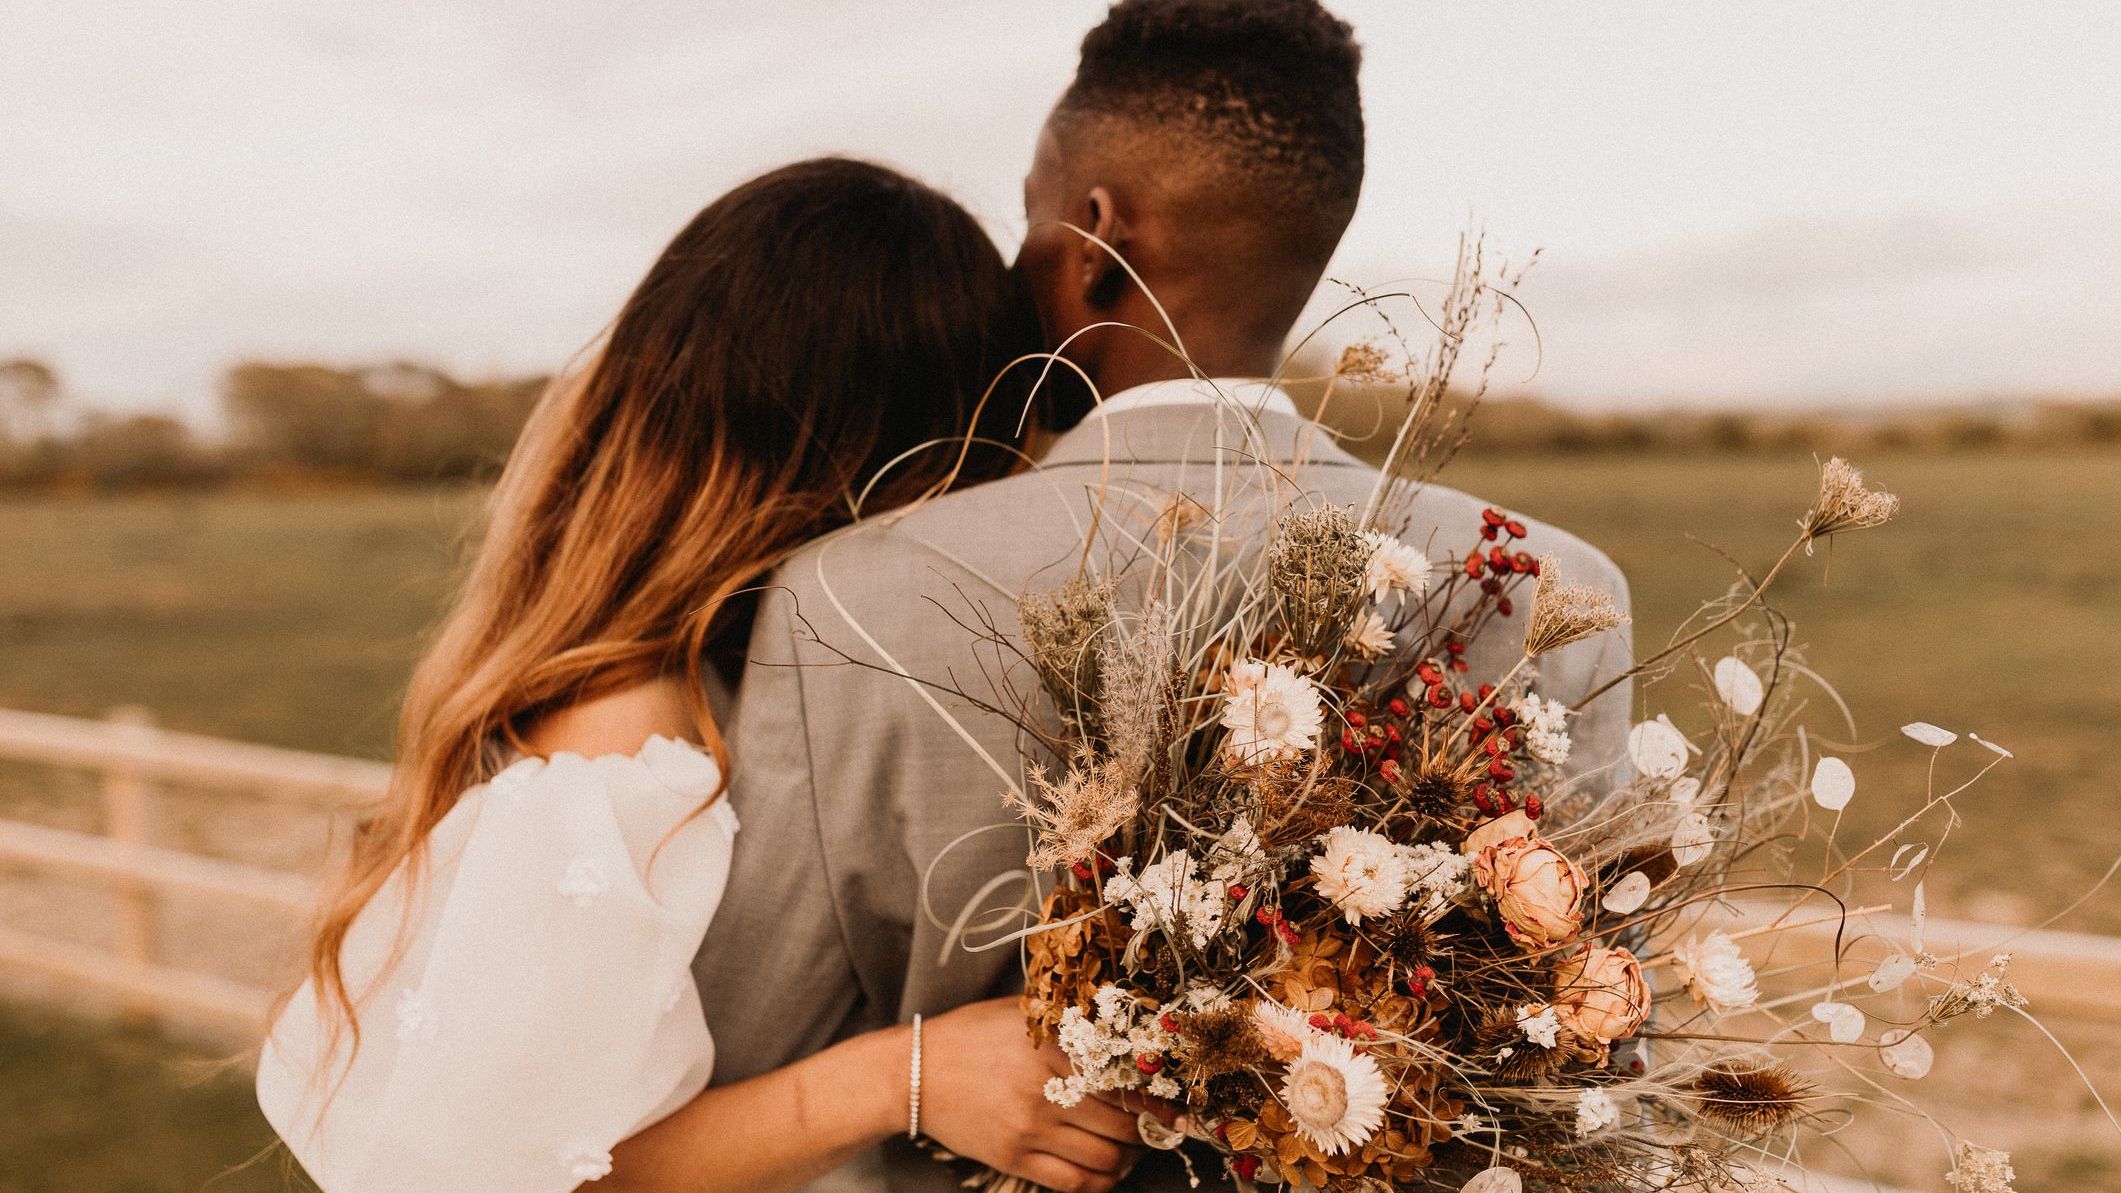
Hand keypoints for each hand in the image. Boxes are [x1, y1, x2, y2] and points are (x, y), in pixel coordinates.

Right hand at [918, 998, 1157, 1192]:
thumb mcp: (1022, 1016)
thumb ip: (1070, 1022)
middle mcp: (1044, 1090)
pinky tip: (1107, 1170)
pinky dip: (1102, 1182)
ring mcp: (1028, 1129)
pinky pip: (1074, 1182)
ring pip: (1105, 1158)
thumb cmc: (972, 1035)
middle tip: (1161, 1127)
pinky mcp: (1014, 1158)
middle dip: (1151, 1131)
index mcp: (1052, 1047)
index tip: (1178, 1106)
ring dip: (1130, 1158)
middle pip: (1123, 1123)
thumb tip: (1127, 1033)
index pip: (1124, 1080)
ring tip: (1134, 1148)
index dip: (1159, 1099)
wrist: (914, 1072)